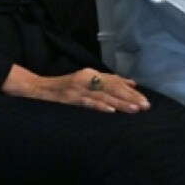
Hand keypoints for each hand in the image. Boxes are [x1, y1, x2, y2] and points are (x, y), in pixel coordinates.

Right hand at [2, 64, 149, 113]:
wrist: (39, 89)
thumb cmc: (64, 87)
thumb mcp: (86, 81)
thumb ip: (106, 81)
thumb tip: (131, 83)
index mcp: (91, 74)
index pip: (115, 82)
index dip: (130, 90)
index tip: (144, 98)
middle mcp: (87, 78)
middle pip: (113, 88)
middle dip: (130, 97)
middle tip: (145, 105)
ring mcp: (79, 88)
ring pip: (104, 96)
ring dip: (120, 103)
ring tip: (135, 109)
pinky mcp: (71, 98)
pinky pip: (88, 103)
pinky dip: (100, 106)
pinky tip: (111, 111)